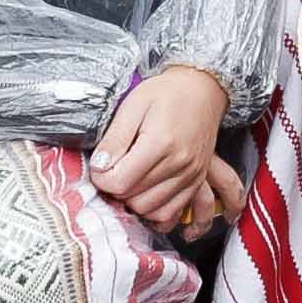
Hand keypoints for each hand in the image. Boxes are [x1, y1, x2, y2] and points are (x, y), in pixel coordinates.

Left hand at [89, 62, 237, 236]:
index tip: (100, 165)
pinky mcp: (197, 181)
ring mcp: (191, 175)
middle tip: (113, 170)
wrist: (202, 89)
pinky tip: (145, 195)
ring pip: (151, 210)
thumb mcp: (133, 106)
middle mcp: (180, 163)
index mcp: (161, 143)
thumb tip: (99, 167)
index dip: (101, 178)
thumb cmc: (167, 94)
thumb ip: (114, 139)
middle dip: (116, 189)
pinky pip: (171, 213)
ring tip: (129, 179)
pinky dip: (154, 211)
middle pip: (134, 199)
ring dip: (134, 200)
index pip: (119, 182)